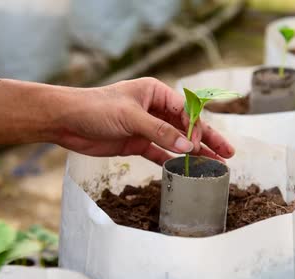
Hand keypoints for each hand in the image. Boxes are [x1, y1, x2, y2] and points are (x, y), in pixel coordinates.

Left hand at [54, 77, 234, 164]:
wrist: (66, 120)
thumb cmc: (96, 108)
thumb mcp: (130, 117)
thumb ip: (160, 132)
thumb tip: (188, 146)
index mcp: (155, 93)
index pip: (186, 110)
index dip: (198, 127)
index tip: (201, 145)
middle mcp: (154, 109)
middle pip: (186, 126)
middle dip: (207, 140)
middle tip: (228, 154)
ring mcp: (146, 127)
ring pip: (176, 141)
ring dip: (193, 153)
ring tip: (214, 165)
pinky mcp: (136, 143)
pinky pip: (160, 153)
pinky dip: (172, 161)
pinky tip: (185, 170)